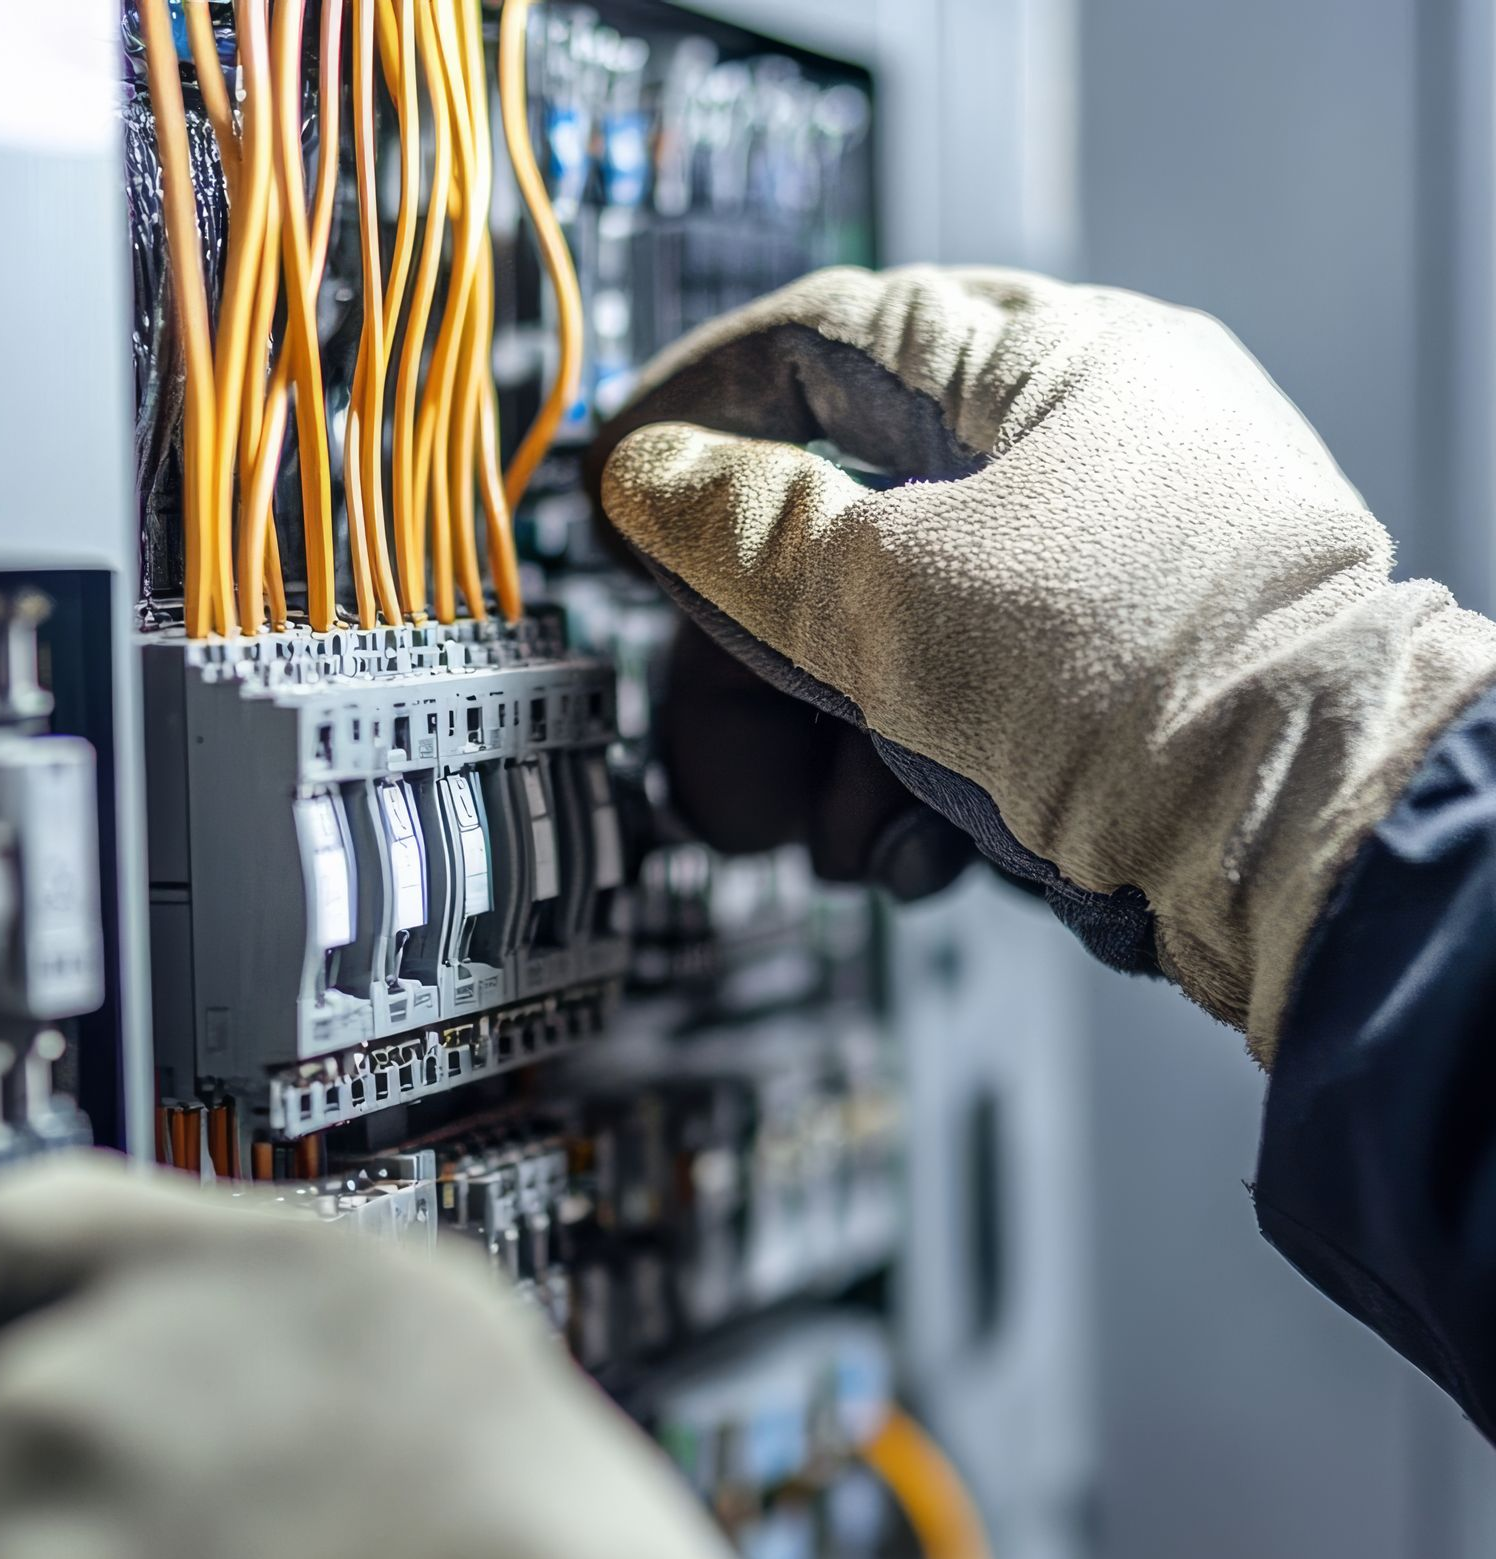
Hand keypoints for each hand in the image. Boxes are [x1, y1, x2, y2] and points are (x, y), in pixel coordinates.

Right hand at [593, 267, 1495, 1058]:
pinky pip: (970, 719)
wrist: (1300, 852)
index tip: (622, 482)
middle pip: (853, 525)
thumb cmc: (1148, 693)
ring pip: (902, 643)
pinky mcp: (1122, 699)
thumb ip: (748, 534)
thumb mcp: (895, 597)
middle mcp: (1092, 460)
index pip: (835, 340)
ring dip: (830, 751)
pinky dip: (914, 785)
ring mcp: (1112, 585)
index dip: (704, 411)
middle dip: (759, 660)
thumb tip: (654, 480)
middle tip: (707, 738)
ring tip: (827, 833)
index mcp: (1057, 366)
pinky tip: (907, 852)